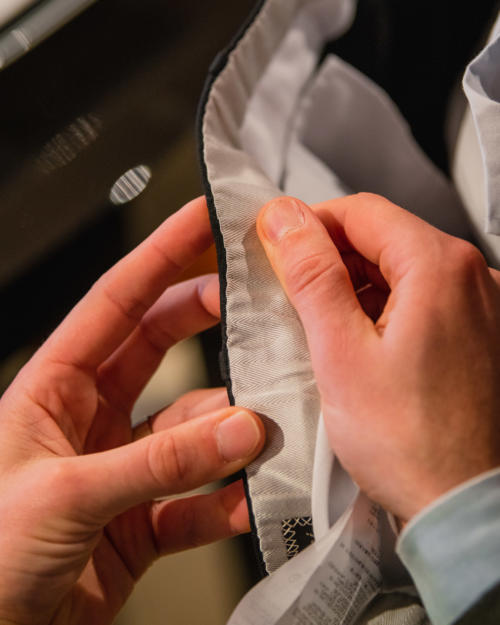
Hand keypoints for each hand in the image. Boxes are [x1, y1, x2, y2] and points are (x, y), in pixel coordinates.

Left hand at [0, 197, 264, 624]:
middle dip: (207, 322)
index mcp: (53, 388)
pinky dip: (227, 501)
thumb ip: (158, 464)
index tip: (202, 221)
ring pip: (191, 430)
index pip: (116, 302)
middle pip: (160, 348)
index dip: (161, 256)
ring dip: (229, 434)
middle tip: (254, 306)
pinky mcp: (143, 519)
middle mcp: (91, 419)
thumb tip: (236, 432)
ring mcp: (121, 467)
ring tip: (262, 435)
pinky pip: (197, 499)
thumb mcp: (64, 494)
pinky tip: (248, 500)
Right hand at [257, 193, 499, 522]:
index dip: (310, 224)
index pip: (361, 211)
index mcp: (441, 268)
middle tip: (293, 298)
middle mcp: (474, 278)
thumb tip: (284, 219)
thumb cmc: (411, 444)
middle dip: (331, 259)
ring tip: (324, 330)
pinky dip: (384, 310)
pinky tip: (361, 344)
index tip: (278, 249)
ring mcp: (483, 306)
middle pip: (384, 237)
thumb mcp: (341, 354)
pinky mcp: (480, 334)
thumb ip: (311, 276)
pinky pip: (422, 300)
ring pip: (401, 269)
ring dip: (356, 287)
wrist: (465, 507)